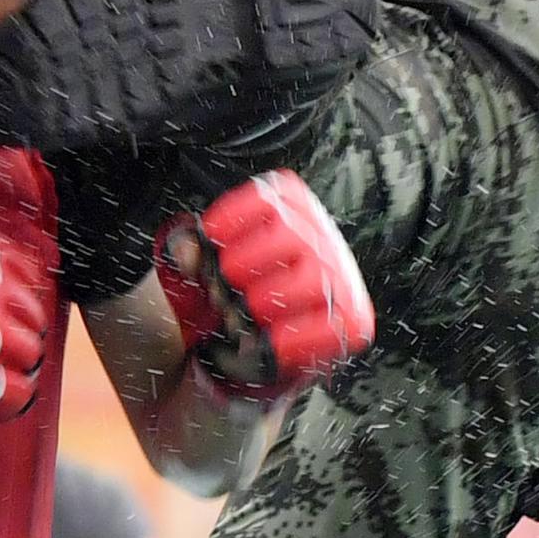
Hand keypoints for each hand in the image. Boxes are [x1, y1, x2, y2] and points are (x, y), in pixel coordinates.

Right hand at [0, 225, 49, 446]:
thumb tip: (3, 284)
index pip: (13, 261)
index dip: (26, 284)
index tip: (25, 298)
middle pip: (29, 308)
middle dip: (27, 328)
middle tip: (13, 343)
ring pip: (28, 349)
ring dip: (21, 363)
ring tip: (4, 371)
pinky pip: (14, 392)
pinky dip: (10, 399)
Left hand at [155, 172, 374, 400]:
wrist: (261, 342)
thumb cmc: (235, 289)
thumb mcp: (205, 263)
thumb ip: (189, 251)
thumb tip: (186, 251)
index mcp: (293, 213)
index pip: (275, 196)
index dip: (238, 212)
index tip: (211, 236)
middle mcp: (322, 240)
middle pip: (293, 234)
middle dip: (250, 258)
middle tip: (223, 281)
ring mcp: (341, 280)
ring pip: (314, 280)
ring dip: (271, 296)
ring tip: (244, 311)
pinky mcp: (353, 321)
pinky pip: (332, 327)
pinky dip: (295, 339)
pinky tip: (268, 342)